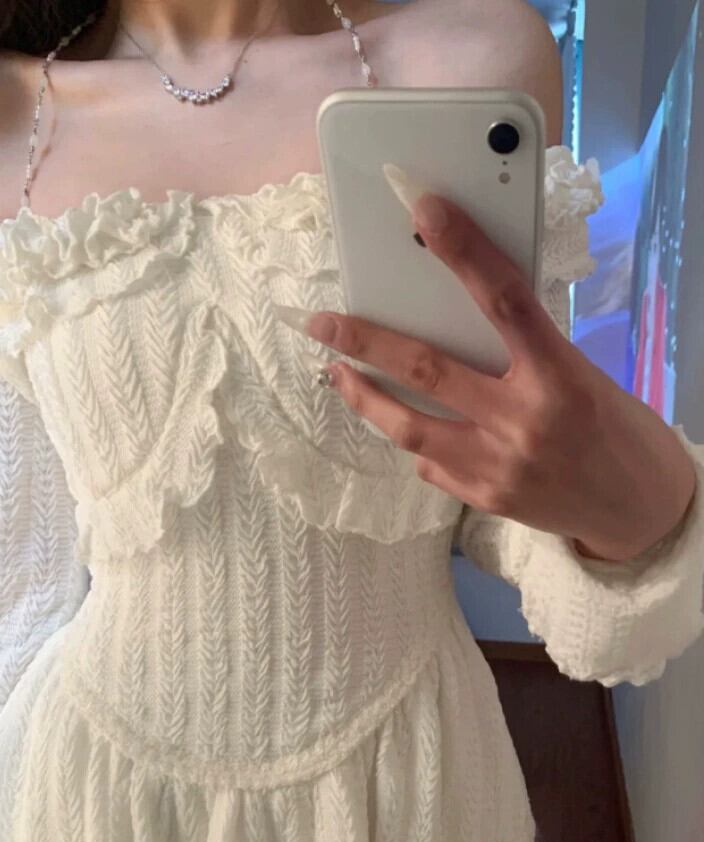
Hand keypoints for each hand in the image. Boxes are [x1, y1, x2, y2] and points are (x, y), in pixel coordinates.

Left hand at [276, 190, 696, 563]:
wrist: (638, 511)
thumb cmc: (614, 431)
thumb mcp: (580, 375)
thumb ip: (525, 351)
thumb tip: (459, 317)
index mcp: (558, 375)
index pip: (502, 299)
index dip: (461, 250)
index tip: (423, 210)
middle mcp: (524, 421)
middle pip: (427, 368)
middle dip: (365, 341)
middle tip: (322, 323)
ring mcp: (498, 466)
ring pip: (408, 425)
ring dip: (364, 396)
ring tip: (339, 373)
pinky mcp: (484, 500)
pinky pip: (430, 461)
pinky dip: (417, 438)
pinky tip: (411, 425)